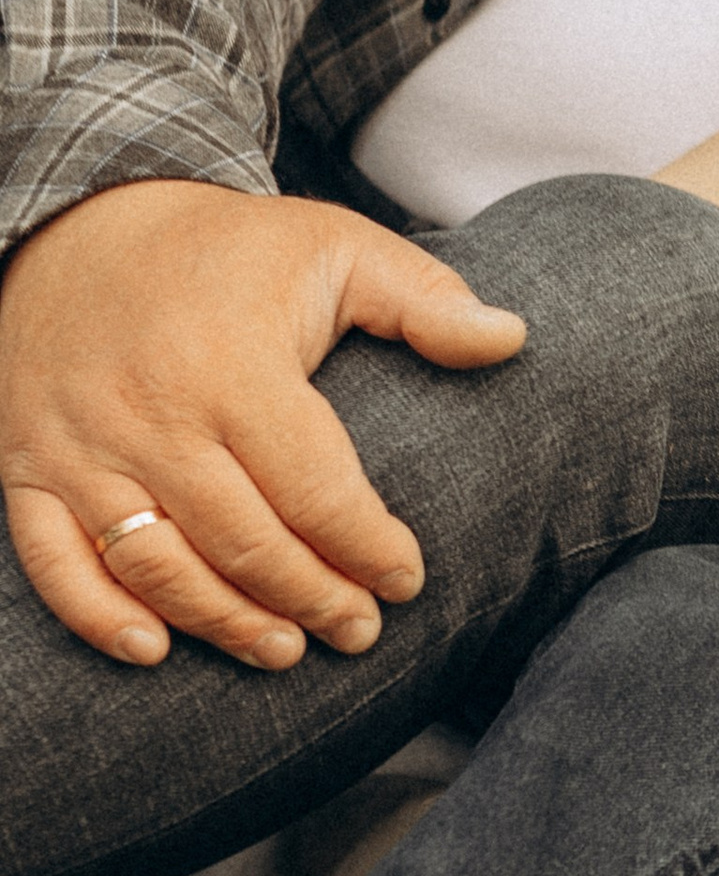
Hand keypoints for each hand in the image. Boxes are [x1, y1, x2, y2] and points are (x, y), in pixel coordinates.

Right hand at [0, 180, 526, 668]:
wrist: (84, 225)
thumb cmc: (229, 250)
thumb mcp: (338, 245)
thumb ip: (427, 299)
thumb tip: (513, 339)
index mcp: (234, 363)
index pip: (314, 488)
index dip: (368, 546)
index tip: (408, 578)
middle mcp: (152, 414)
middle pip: (243, 542)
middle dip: (313, 598)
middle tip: (361, 630)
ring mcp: (83, 447)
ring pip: (156, 566)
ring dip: (224, 622)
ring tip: (286, 648)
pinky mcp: (27, 466)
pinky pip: (55, 564)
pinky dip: (99, 618)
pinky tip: (156, 650)